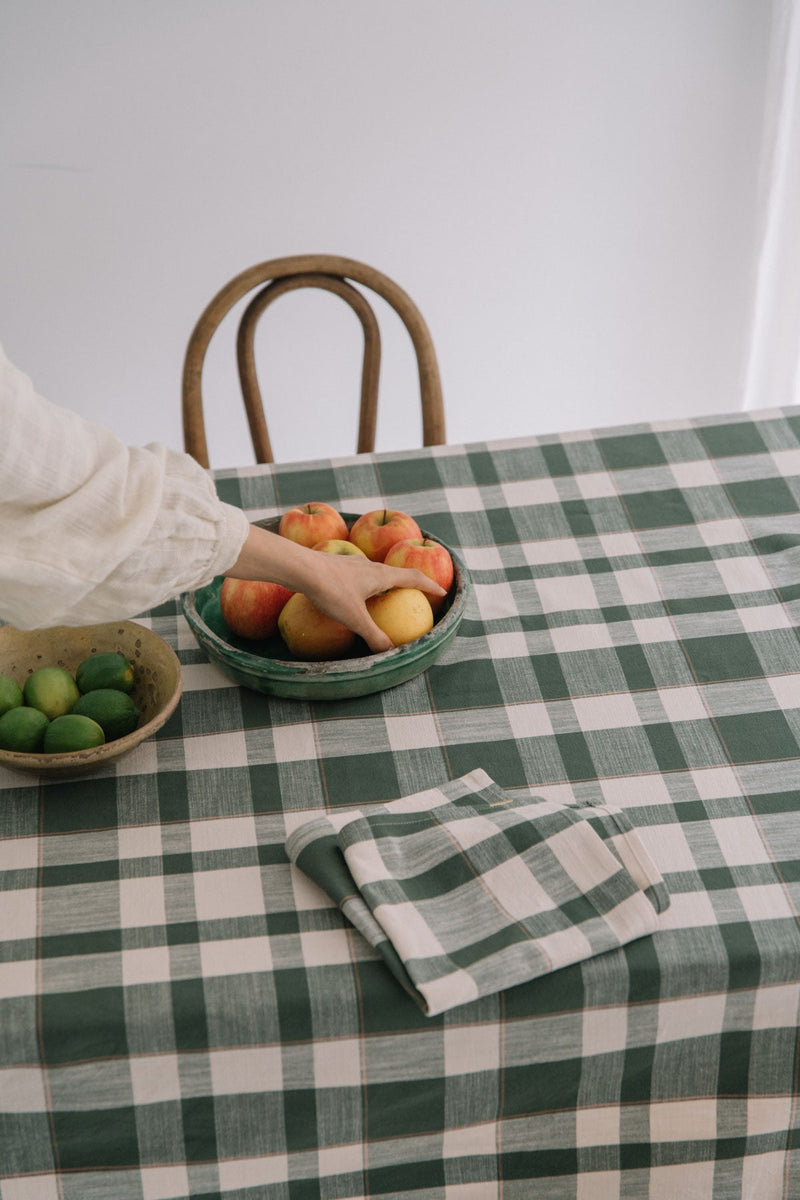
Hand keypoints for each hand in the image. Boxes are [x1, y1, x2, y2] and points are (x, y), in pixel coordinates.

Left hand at [225, 525, 446, 652]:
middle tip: (417, 592)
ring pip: (376, 571)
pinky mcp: (337, 564)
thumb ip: (373, 635)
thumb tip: (389, 651)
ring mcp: (353, 562)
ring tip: (386, 593)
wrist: (301, 568)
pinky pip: (358, 573)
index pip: (413, 578)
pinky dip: (365, 582)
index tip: (442, 591)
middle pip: (397, 571)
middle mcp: (370, 565)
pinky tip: (353, 592)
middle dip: (410, 581)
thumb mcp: (354, 618)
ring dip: (386, 580)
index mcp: (381, 575)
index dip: (429, 585)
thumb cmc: (331, 591)